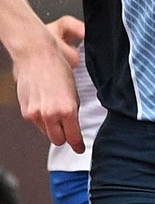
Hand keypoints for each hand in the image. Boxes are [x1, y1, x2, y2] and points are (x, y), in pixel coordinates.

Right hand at [16, 16, 82, 150]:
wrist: (36, 55)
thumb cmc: (59, 69)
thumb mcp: (73, 91)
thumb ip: (73, 110)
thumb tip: (73, 123)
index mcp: (67, 110)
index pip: (73, 137)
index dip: (78, 145)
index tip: (81, 149)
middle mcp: (50, 115)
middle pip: (58, 140)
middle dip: (65, 138)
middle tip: (71, 134)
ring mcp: (35, 114)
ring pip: (46, 132)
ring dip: (53, 129)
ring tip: (58, 115)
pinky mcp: (25, 110)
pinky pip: (37, 123)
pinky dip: (42, 120)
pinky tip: (46, 107)